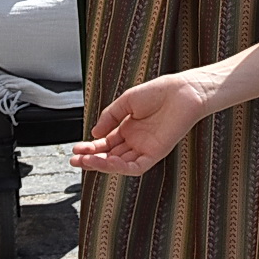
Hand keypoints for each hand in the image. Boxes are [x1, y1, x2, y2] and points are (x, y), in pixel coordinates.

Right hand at [69, 73, 210, 175]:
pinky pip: (135, 166)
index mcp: (128, 128)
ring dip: (102, 164)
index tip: (76, 149)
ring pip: (119, 163)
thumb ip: (109, 117)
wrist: (182, 91)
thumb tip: (94, 133)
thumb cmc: (160, 92)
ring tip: (85, 161)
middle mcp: (135, 140)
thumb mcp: (127, 101)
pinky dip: (120, 167)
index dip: (90, 147)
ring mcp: (145, 148)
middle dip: (91, 159)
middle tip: (75, 160)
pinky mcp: (156, 154)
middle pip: (109, 155)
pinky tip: (107, 162)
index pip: (105, 143)